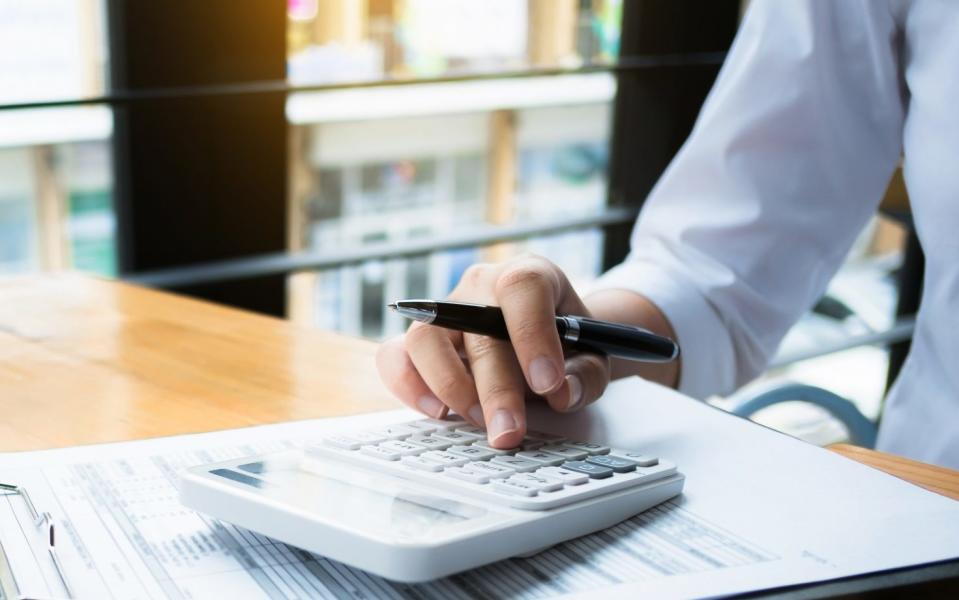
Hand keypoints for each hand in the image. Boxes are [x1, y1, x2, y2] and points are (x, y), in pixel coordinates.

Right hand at [376, 254, 611, 447]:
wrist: (544, 341)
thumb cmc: (565, 344)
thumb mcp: (592, 356)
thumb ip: (584, 376)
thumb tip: (561, 395)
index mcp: (530, 276)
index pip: (523, 287)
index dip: (532, 334)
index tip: (547, 382)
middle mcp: (480, 287)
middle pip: (476, 328)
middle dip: (495, 388)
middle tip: (510, 431)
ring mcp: (444, 312)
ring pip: (426, 338)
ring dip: (451, 387)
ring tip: (480, 421)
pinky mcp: (420, 341)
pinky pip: (394, 356)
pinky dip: (408, 385)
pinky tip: (438, 412)